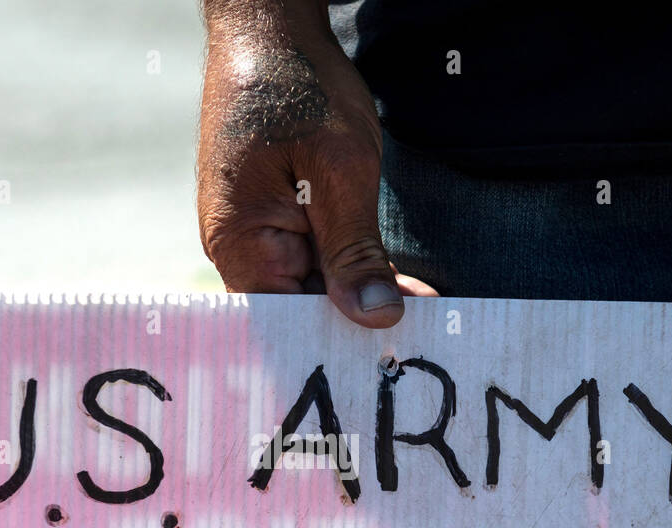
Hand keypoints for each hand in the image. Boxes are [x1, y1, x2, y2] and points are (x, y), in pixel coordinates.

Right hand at [197, 1, 435, 327]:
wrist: (269, 27)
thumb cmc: (298, 89)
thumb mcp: (341, 170)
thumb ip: (355, 251)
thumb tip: (376, 320)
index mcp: (241, 246)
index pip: (294, 321)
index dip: (346, 339)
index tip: (402, 352)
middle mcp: (239, 250)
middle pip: (303, 310)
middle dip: (361, 321)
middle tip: (432, 337)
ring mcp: (256, 235)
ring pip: (314, 287)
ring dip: (363, 294)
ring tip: (424, 312)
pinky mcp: (276, 219)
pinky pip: (316, 261)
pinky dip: (355, 270)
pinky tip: (400, 284)